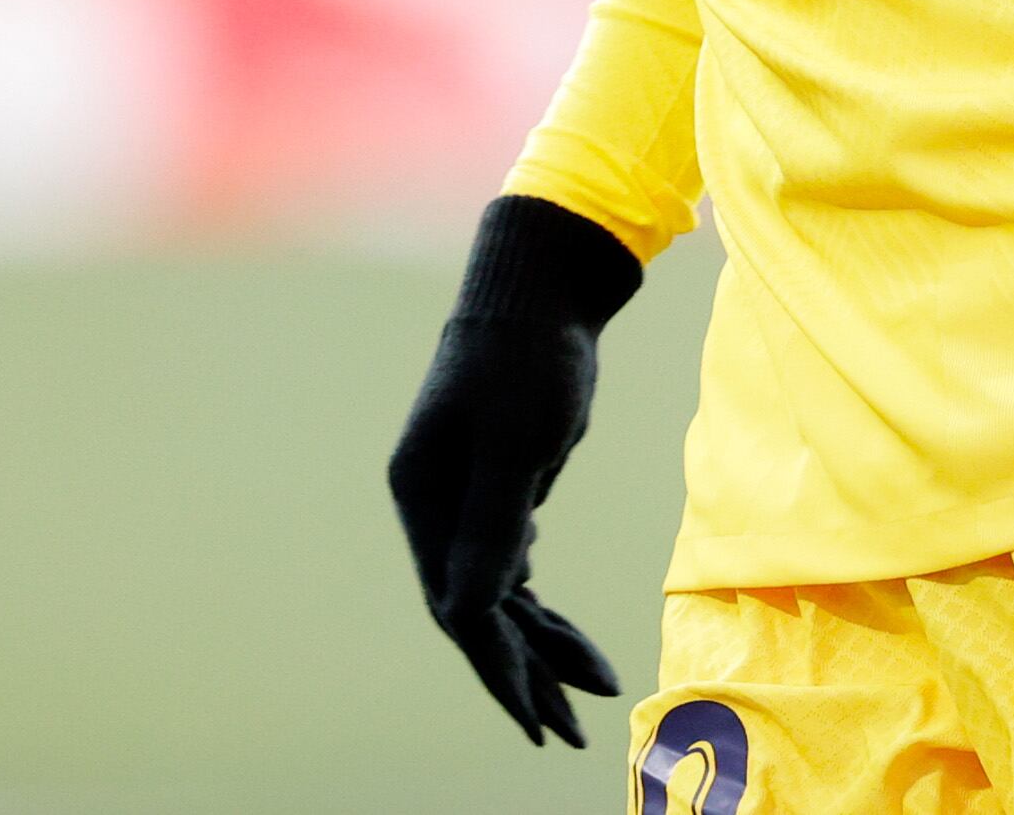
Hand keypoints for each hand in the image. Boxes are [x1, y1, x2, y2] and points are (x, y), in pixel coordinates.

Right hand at [388, 194, 640, 744]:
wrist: (544, 282)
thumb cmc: (528, 353)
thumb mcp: (517, 440)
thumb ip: (494, 525)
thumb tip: (473, 614)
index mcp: (422, 496)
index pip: (458, 605)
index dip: (497, 668)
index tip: (538, 720)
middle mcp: (434, 503)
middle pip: (475, 608)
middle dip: (522, 671)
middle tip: (566, 731)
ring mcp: (463, 493)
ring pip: (499, 587)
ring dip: (539, 638)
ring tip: (590, 686)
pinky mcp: (498, 480)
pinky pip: (512, 557)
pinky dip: (537, 596)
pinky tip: (555, 624)